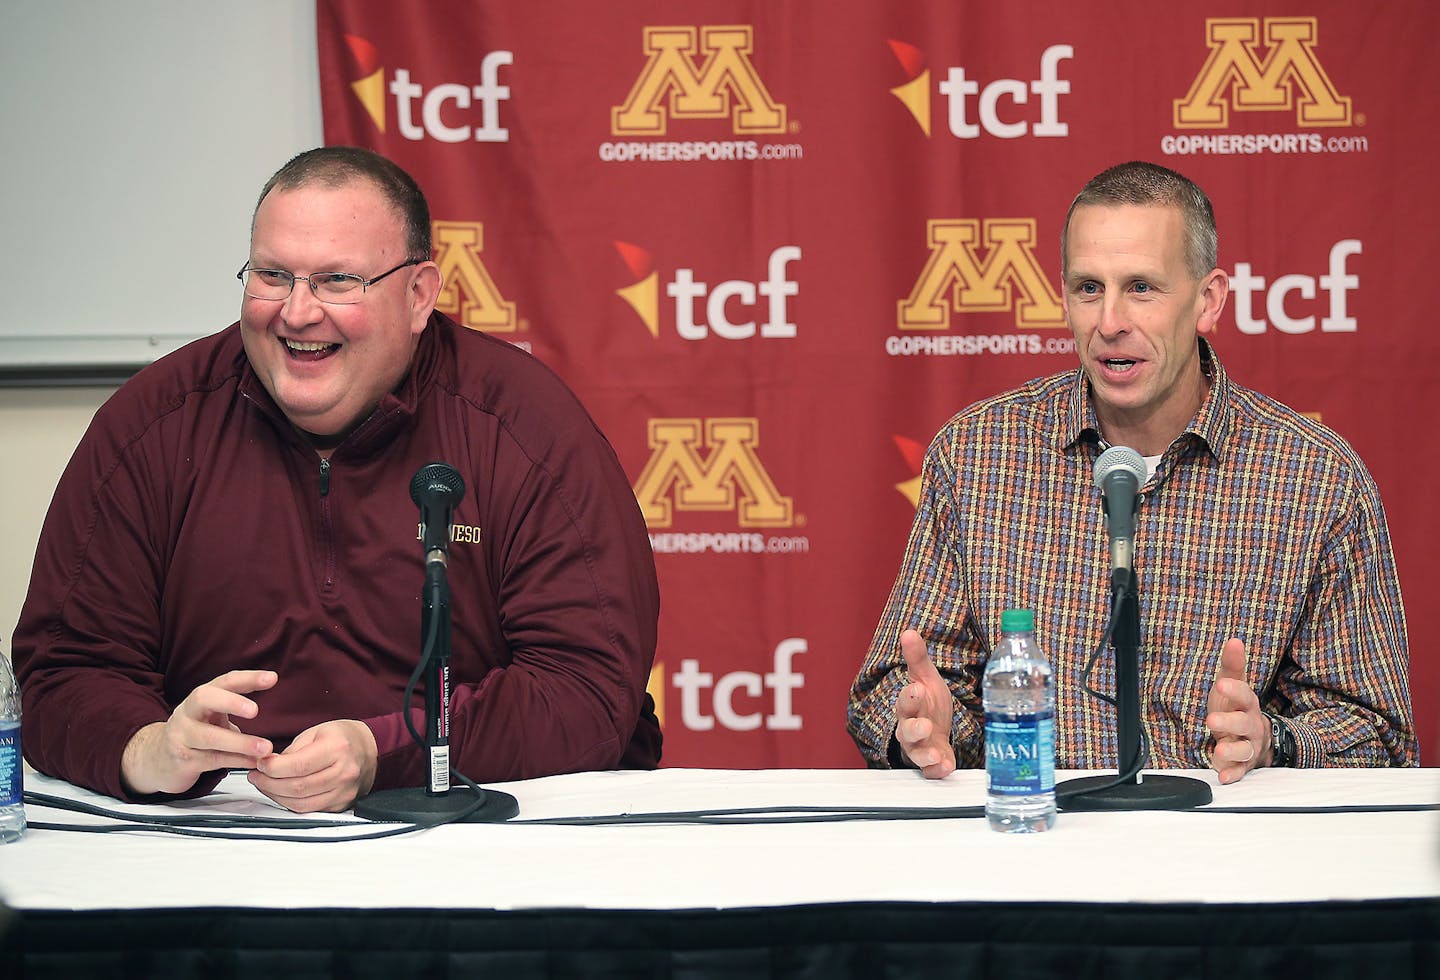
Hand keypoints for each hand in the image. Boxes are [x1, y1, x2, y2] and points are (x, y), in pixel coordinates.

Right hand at [121, 669, 277, 795]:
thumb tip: (271, 688)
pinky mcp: (183, 760)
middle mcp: (187, 712)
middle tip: (255, 710)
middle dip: (230, 702)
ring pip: (209, 736)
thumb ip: (238, 705)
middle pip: (204, 698)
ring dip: (240, 742)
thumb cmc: (195, 733)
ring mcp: (182, 736)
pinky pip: (212, 760)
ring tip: (265, 747)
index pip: (224, 681)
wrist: (157, 760)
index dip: (247, 678)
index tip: (272, 678)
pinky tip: (253, 762)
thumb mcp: (213, 715)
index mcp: (200, 698)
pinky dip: (236, 761)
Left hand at [248, 719, 377, 812]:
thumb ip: (292, 751)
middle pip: (297, 787)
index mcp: (338, 748)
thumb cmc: (342, 738)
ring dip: (276, 796)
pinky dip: (291, 803)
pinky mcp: (342, 804)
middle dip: (269, 783)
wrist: (369, 749)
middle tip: (256, 776)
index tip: (260, 765)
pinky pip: (310, 810)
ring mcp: (344, 791)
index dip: (273, 768)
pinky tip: (282, 793)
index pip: (298, 765)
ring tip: (265, 785)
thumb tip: (268, 765)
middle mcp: (344, 772)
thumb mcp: (316, 732)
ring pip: (301, 803)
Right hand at [893, 629, 956, 778]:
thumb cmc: (928, 703)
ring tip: (935, 755)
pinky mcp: (933, 763)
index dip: (909, 697)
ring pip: (917, 754)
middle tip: (925, 725)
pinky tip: (946, 767)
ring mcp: (921, 747)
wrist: (934, 730)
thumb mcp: (926, 678)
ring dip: (925, 755)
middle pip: (907, 731)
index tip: (916, 689)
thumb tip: (909, 632)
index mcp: (910, 706)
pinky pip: (931, 771)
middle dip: (915, 729)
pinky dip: (937, 771)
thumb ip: (917, 657)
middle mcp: (911, 728)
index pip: (905, 701)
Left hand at [1204, 637, 1270, 783]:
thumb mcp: (1231, 685)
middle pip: (1244, 724)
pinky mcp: (1242, 764)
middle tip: (1212, 720)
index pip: (1243, 695)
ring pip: (1244, 750)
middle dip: (1229, 722)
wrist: (1251, 736)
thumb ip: (1232, 665)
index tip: (1220, 684)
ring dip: (1232, 751)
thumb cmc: (1235, 707)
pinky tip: (1223, 776)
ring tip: (1219, 750)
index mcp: (1246, 704)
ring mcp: (1248, 746)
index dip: (1233, 690)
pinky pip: (1239, 771)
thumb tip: (1234, 640)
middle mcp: (1250, 725)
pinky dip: (1232, 774)